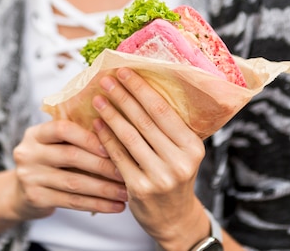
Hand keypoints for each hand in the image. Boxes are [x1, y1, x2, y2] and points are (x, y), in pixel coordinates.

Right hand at [9, 119, 127, 220]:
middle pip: (70, 156)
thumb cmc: (48, 160)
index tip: (111, 145)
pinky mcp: (36, 199)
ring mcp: (30, 177)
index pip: (62, 129)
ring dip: (104, 188)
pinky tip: (115, 206)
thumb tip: (116, 130)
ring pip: (74, 182)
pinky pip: (72, 202)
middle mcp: (28, 153)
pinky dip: (97, 204)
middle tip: (126, 171)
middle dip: (102, 164)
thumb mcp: (52, 143)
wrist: (19, 192)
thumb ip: (74, 135)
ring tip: (125, 192)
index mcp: (35, 133)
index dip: (88, 137)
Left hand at [92, 68, 208, 250]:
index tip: (124, 71)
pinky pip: (119, 157)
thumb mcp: (182, 151)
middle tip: (106, 79)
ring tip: (98, 99)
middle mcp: (179, 162)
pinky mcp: (140, 189)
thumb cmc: (174, 174)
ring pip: (129, 137)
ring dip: (111, 114)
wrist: (174, 218)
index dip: (141, 89)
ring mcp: (160, 177)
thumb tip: (141, 86)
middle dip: (123, 97)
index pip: (163, 110)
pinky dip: (106, 138)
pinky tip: (97, 124)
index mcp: (192, 146)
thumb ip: (168, 126)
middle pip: (144, 120)